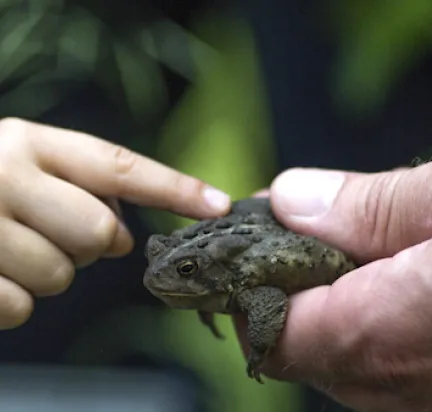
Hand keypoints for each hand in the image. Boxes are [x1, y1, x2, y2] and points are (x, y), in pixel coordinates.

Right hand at [0, 117, 230, 329]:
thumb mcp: (25, 164)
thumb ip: (79, 188)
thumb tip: (123, 232)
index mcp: (30, 142)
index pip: (120, 166)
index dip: (174, 187)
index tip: (219, 205)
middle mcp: (4, 175)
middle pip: (99, 234)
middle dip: (91, 246)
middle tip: (59, 234)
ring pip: (60, 277)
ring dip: (48, 272)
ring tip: (14, 250)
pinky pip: (19, 308)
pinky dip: (12, 300)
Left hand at [236, 119, 431, 410]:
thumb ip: (373, 203)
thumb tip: (293, 200)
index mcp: (393, 329)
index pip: (272, 331)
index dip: (250, 282)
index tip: (255, 230)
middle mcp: (415, 382)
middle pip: (308, 349)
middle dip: (291, 287)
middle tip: (301, 221)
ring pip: (354, 360)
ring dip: (336, 303)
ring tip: (353, 239)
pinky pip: (402, 363)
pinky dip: (382, 319)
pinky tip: (404, 270)